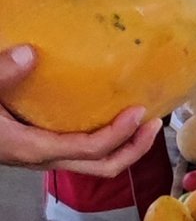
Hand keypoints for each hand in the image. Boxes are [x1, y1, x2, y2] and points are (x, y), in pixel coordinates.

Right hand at [0, 46, 159, 174]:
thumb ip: (1, 72)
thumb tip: (31, 53)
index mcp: (32, 148)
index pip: (90, 150)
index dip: (118, 135)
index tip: (139, 113)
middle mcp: (42, 158)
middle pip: (101, 167)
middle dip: (133, 150)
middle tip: (155, 124)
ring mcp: (41, 154)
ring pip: (91, 162)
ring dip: (120, 145)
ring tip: (140, 120)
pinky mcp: (36, 145)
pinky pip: (78, 148)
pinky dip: (100, 136)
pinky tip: (104, 111)